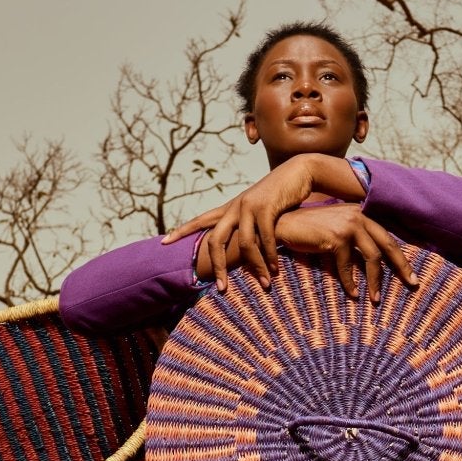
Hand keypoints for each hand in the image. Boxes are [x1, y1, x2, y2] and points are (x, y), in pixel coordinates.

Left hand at [164, 156, 362, 289]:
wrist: (298, 172)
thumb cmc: (279, 194)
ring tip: (264, 283)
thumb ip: (248, 224)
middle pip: (216, 240)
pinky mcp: (266, 207)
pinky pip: (265, 238)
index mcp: (230, 208)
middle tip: (221, 288)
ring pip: (244, 243)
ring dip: (255, 267)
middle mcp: (235, 207)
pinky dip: (270, 256)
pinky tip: (275, 269)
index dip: (181, 231)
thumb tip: (242, 243)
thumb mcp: (258, 209)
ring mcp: (250, 206)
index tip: (164, 243)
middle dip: (217, 266)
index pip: (200, 220)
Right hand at [274, 205, 417, 302]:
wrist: (283, 225)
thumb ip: (356, 240)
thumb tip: (375, 263)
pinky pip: (348, 266)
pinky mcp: (336, 237)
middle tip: (412, 284)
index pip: (387, 236)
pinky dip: (350, 283)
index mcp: (361, 213)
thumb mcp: (338, 231)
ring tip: (376, 299)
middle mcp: (358, 215)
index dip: (400, 257)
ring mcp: (348, 225)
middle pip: (388, 244)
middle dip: (401, 266)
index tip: (411, 275)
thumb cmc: (310, 232)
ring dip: (375, 281)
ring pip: (372, 257)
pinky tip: (353, 294)